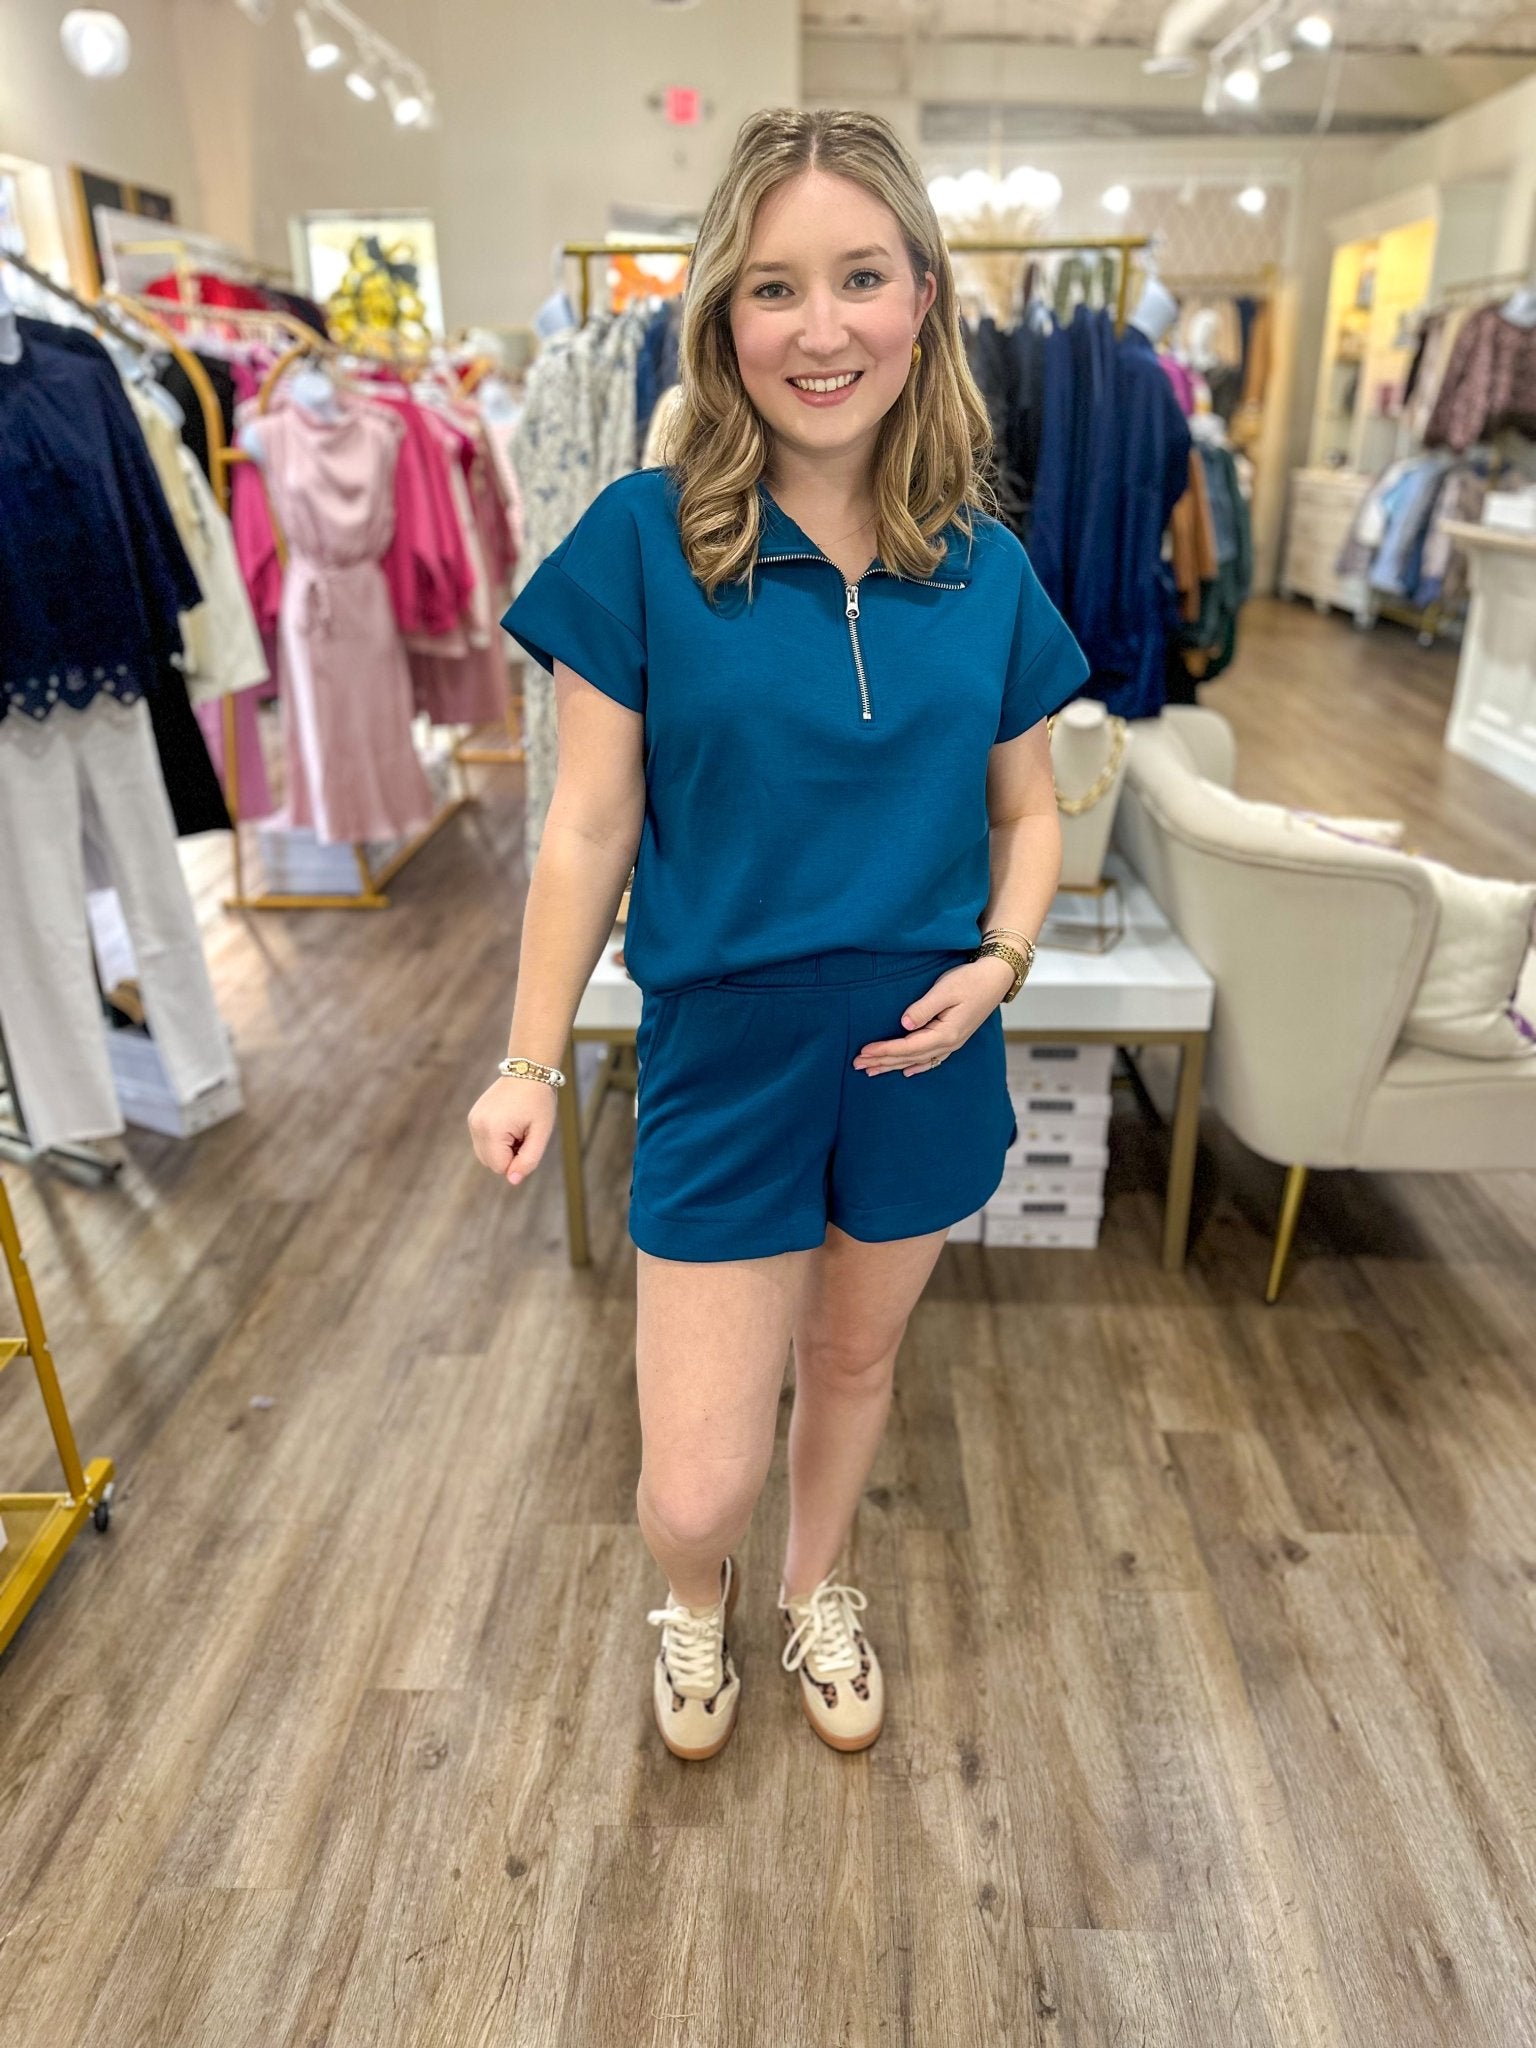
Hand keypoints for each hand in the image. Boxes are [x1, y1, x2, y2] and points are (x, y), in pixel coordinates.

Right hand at [468, 1075, 558, 1185]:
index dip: (518, 1161)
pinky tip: (509, 1123)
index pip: (501, 1167)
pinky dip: (496, 1140)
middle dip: (509, 1155)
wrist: (528, 1071)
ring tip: (517, 1128)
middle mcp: (477, 1126)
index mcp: (492, 1130)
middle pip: (491, 1163)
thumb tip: (513, 1180)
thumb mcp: (541, 1133)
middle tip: (524, 1133)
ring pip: (486, 1154)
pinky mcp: (473, 1117)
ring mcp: (472, 1121)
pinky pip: (483, 1142)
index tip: (528, 1139)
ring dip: (502, 1149)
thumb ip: (528, 1160)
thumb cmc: (538, 1102)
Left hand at [852, 955, 1014, 1076]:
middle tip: (857, 1064)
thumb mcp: (945, 989)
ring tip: (872, 1071)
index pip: (908, 1046)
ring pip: (917, 1060)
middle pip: (909, 1057)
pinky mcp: (954, 1038)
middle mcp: (948, 1043)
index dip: (884, 1050)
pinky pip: (931, 1059)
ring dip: (893, 1065)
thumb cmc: (970, 980)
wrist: (996, 979)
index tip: (864, 1051)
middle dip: (882, 1061)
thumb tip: (904, 1024)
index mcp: (945, 1033)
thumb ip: (924, 1008)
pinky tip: (906, 1072)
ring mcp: (952, 1043)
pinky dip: (916, 1066)